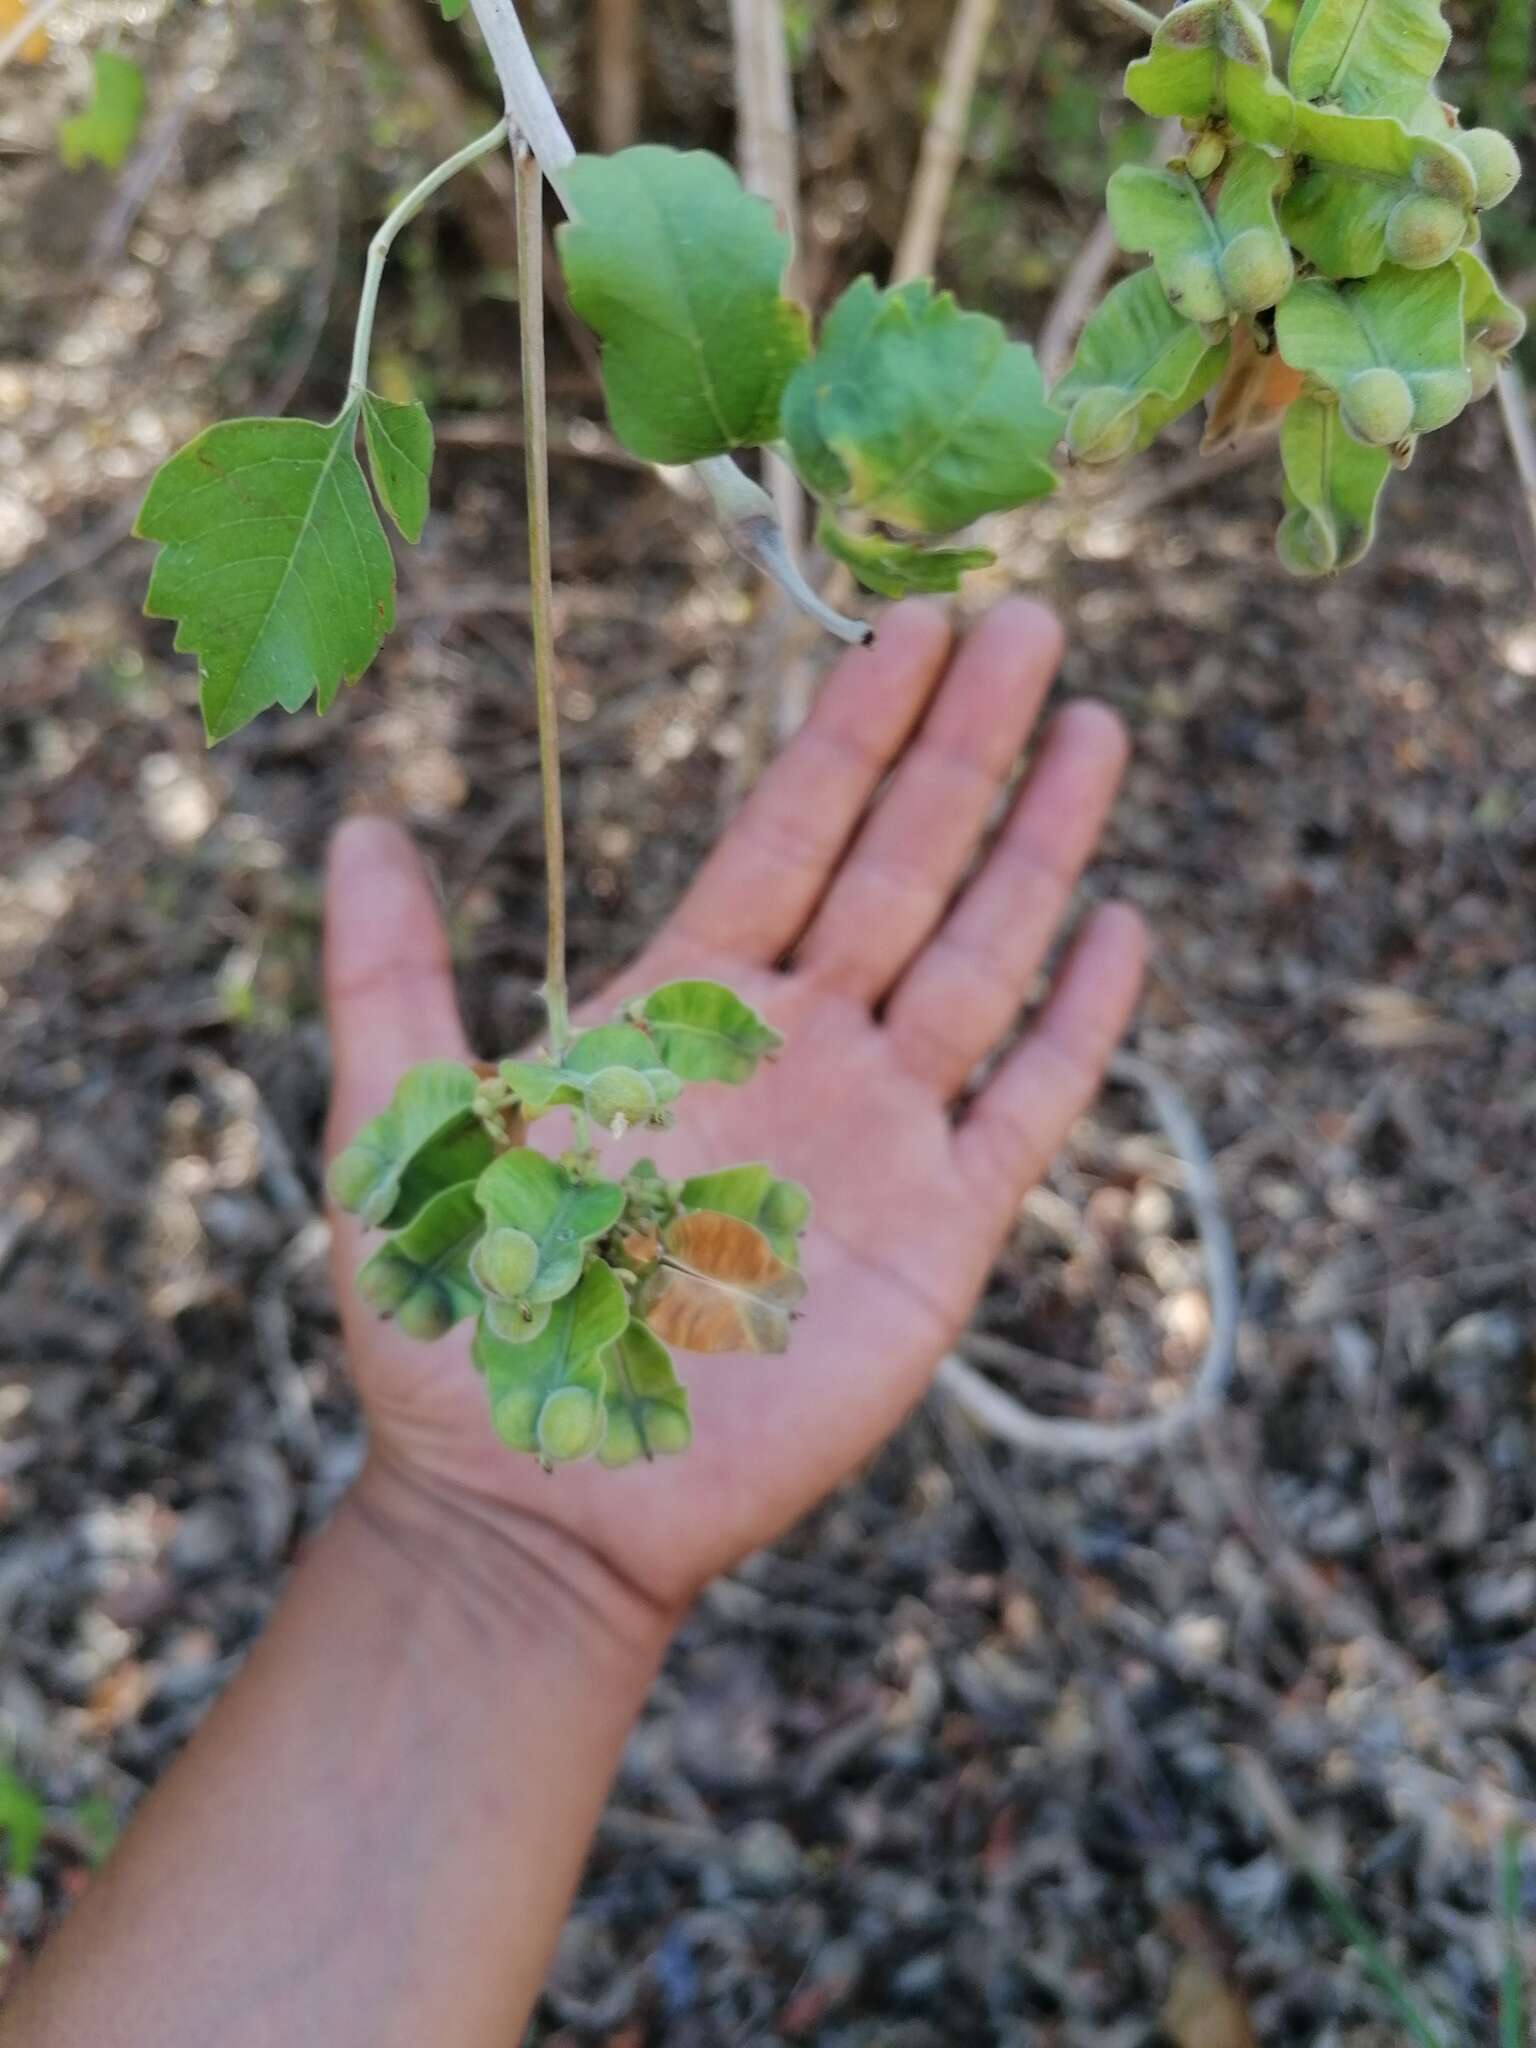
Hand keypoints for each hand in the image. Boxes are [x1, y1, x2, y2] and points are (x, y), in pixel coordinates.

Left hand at [324, 600, 1144, 1627]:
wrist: (535, 1505)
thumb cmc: (458, 1327)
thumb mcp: (402, 1127)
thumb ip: (392, 976)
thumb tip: (363, 825)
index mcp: (683, 1009)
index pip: (789, 832)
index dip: (852, 727)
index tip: (914, 622)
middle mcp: (795, 1049)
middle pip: (899, 865)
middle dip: (965, 743)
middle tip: (1031, 621)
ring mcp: (874, 1135)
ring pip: (977, 959)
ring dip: (1036, 847)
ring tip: (1096, 729)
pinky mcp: (933, 1236)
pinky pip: (1022, 1107)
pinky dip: (1074, 1024)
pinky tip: (1117, 933)